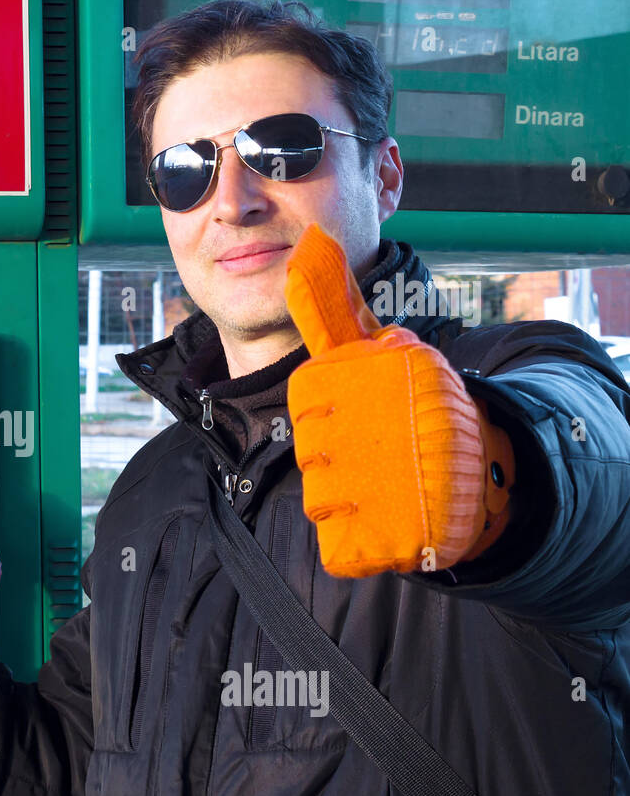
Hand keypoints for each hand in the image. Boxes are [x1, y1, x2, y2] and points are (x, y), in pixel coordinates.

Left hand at [283, 223, 513, 577]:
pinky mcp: (386, 536)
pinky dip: (356, 539)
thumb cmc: (420, 402)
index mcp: (358, 380)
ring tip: (383, 483)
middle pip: (311, 455)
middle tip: (375, 452)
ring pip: (321, 500)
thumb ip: (336, 307)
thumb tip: (308, 250)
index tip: (358, 415)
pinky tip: (382, 519)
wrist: (487, 466)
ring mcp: (374, 485)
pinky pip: (340, 546)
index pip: (307, 407)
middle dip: (336, 457)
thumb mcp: (384, 347)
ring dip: (346, 497)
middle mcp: (363, 428)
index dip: (327, 415)